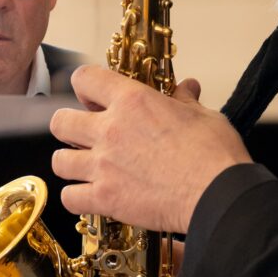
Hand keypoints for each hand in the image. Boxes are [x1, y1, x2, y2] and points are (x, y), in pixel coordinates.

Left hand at [50, 66, 251, 232]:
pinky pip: (68, 197)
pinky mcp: (105, 198)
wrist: (219, 195)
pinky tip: (91, 195)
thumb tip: (187, 87)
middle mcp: (110, 130)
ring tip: (86, 167)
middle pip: (60, 121)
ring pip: (58, 161)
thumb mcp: (204, 116)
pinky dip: (76, 197)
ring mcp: (103, 165)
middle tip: (87, 135)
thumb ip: (186, 100)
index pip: (85, 78)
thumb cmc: (215, 155)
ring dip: (71, 163)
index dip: (85, 87)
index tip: (95, 98)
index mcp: (132, 101)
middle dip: (70, 127)